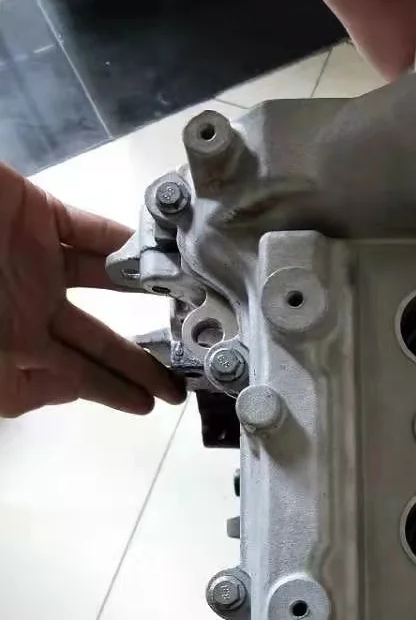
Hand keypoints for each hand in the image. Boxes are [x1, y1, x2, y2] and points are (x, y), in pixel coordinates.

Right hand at [0, 163, 185, 417]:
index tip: (145, 405)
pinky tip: (165, 255)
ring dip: (149, 300)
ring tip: (192, 314)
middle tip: (181, 383)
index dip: (106, 393)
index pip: (64, 381)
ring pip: (105, 288)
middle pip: (94, 344)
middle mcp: (22, 312)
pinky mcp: (34, 214)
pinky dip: (128, 241)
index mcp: (3, 353)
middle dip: (139, 364)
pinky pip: (91, 231)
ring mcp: (30, 262)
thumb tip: (63, 391)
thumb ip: (14, 383)